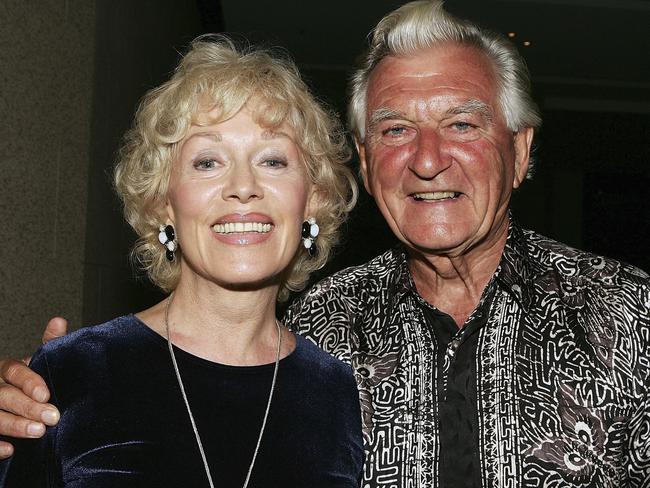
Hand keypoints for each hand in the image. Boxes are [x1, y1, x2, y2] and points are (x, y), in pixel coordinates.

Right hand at [0, 317, 66, 458]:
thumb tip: (59, 321)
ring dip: (13, 425)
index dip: (29, 382)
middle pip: (3, 396)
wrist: (20, 402)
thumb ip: (49, 344)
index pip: (14, 371)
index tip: (46, 394)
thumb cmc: (32, 381)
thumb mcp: (41, 362)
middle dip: (26, 407)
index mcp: (6, 369)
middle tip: (51, 417)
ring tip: (38, 432)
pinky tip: (10, 450)